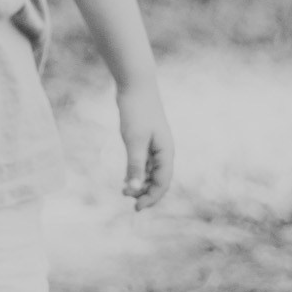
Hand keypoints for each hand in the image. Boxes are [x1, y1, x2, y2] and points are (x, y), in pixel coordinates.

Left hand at [116, 82, 174, 209]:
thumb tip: (134, 189)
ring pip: (151, 170)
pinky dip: (137, 170)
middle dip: (146, 192)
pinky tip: (127, 177)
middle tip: (128, 200)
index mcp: (166, 153)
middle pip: (158, 179)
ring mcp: (155, 144)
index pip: (162, 183)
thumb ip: (135, 165)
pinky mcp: (146, 138)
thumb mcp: (134, 140)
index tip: (136, 207)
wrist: (135, 84)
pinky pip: (144, 161)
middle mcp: (164, 150)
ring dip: (141, 182)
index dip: (151, 197)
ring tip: (124, 191)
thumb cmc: (136, 111)